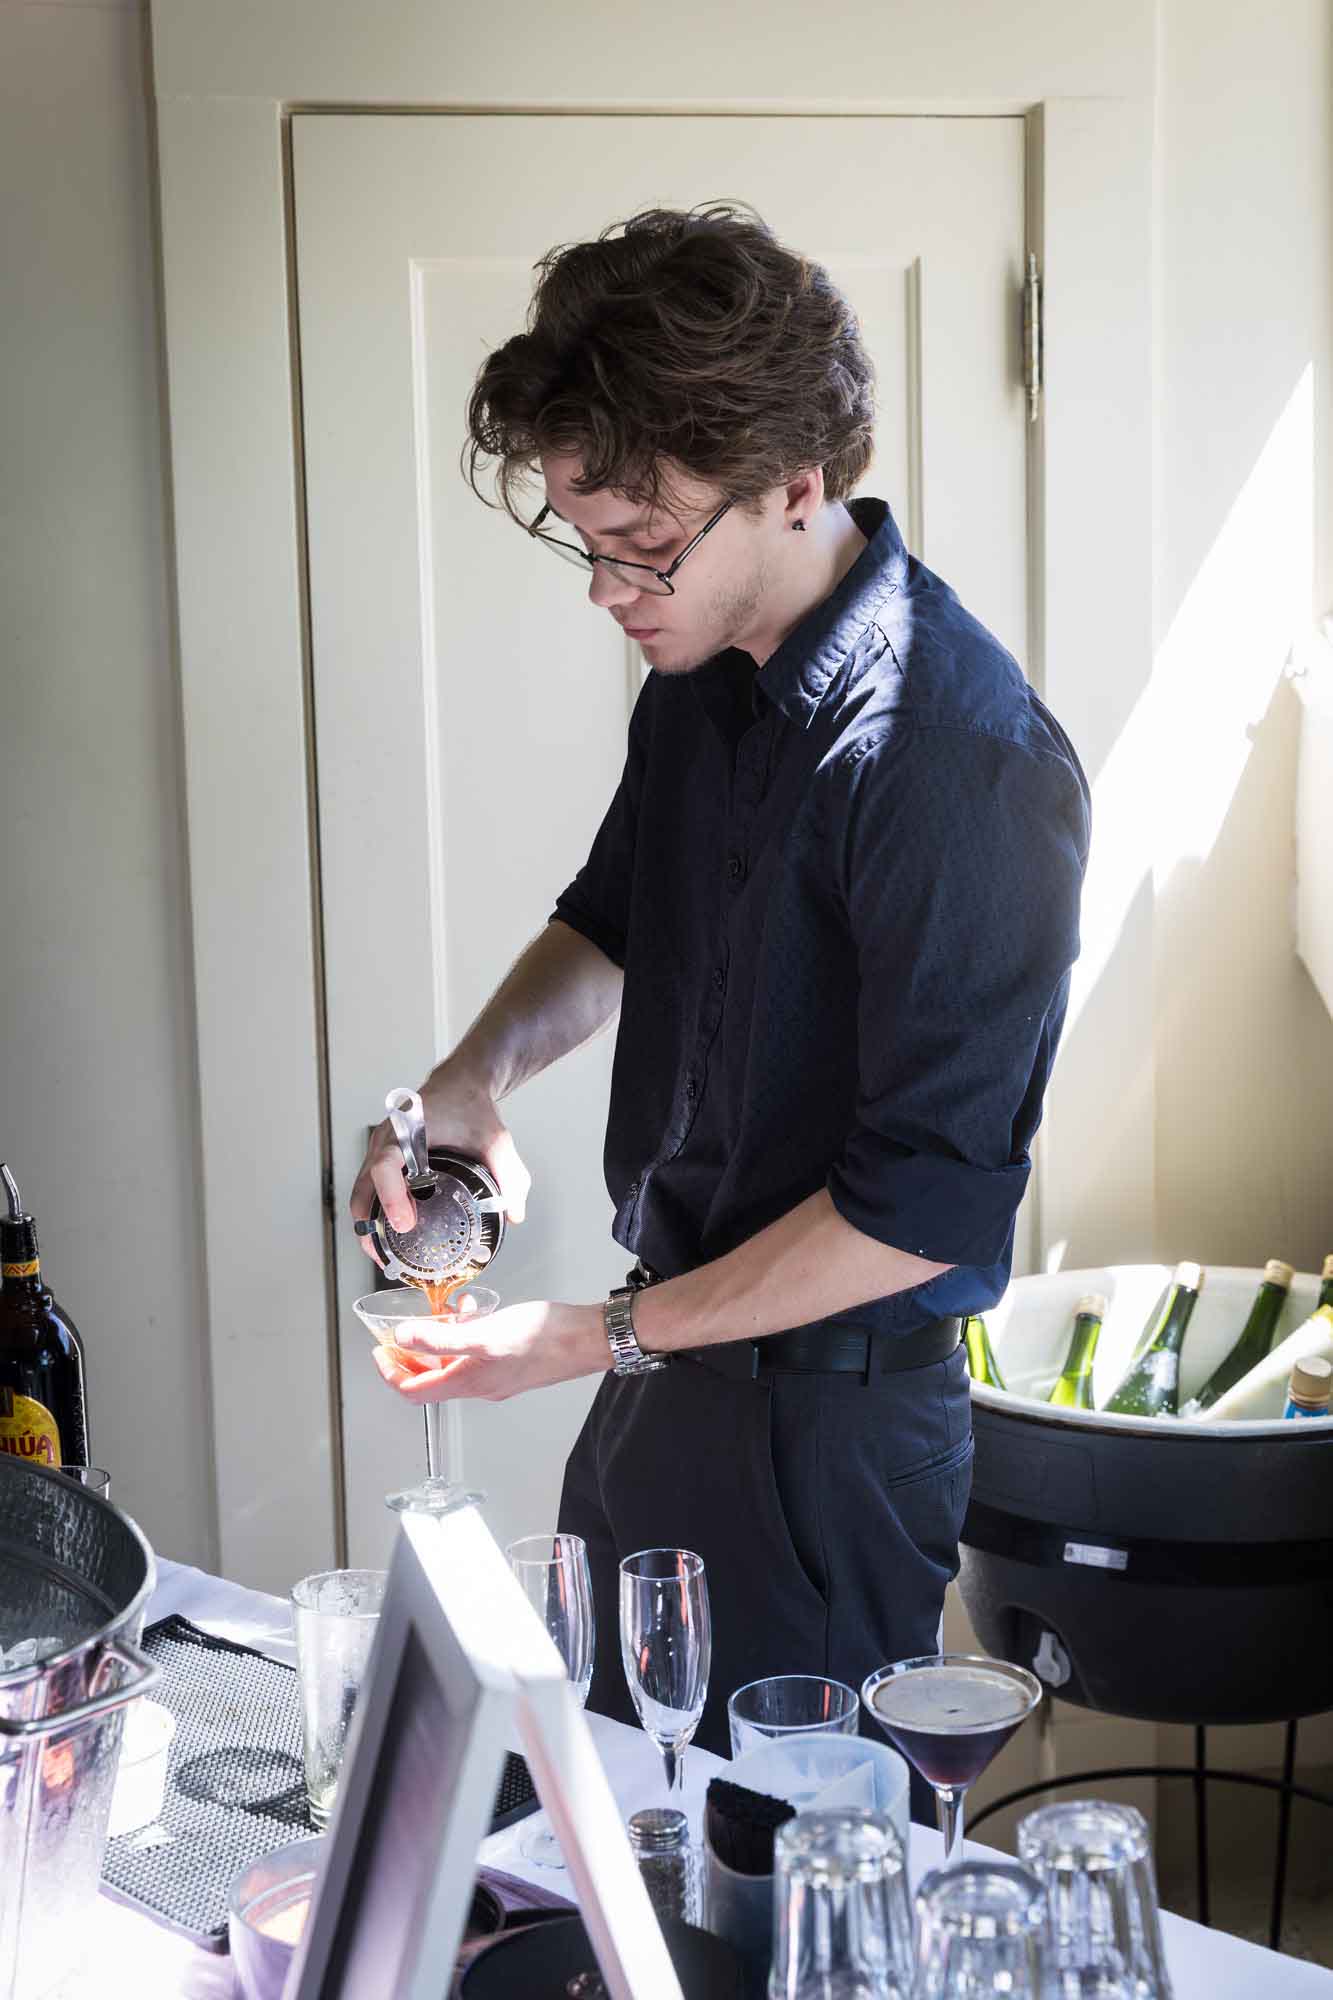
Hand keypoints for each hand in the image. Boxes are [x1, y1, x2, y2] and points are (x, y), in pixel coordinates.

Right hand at [348, 1059, 531, 1260]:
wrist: (459, 1085)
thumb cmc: (469, 1105)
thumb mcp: (496, 1139)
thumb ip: (510, 1175)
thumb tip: (514, 1214)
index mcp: (408, 1130)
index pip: (386, 1164)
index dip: (391, 1196)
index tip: (405, 1222)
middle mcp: (385, 1141)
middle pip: (364, 1188)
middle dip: (372, 1226)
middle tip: (391, 1256)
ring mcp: (379, 1152)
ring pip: (361, 1194)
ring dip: (368, 1226)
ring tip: (388, 1257)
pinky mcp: (381, 1162)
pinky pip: (368, 1192)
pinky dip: (373, 1216)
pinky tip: (389, 1239)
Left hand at [371, 1300, 609, 1402]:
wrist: (589, 1338)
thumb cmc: (545, 1337)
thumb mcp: (485, 1334)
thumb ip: (441, 1339)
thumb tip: (402, 1340)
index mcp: (468, 1383)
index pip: (414, 1391)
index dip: (391, 1373)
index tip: (379, 1352)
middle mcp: (479, 1385)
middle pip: (431, 1378)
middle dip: (412, 1353)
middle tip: (402, 1330)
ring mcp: (496, 1375)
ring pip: (454, 1362)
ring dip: (442, 1339)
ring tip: (445, 1313)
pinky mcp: (510, 1361)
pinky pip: (476, 1352)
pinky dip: (467, 1333)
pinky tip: (476, 1311)